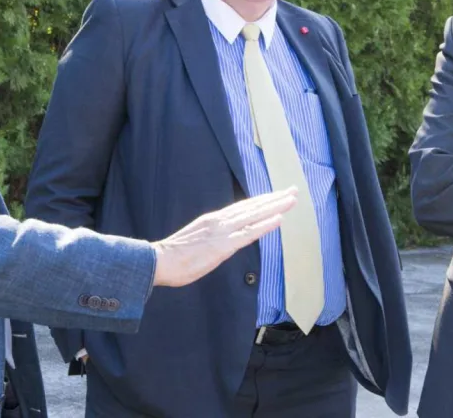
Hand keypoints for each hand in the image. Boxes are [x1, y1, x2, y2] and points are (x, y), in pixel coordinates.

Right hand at [152, 188, 295, 286]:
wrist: (159, 261)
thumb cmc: (174, 257)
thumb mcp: (197, 241)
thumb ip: (213, 238)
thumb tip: (224, 242)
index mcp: (214, 220)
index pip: (243, 207)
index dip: (262, 201)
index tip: (278, 196)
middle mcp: (220, 220)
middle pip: (253, 206)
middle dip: (274, 198)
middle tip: (293, 190)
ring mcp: (222, 231)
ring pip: (254, 215)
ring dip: (275, 206)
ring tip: (291, 199)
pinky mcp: (223, 245)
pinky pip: (249, 233)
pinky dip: (265, 224)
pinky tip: (279, 218)